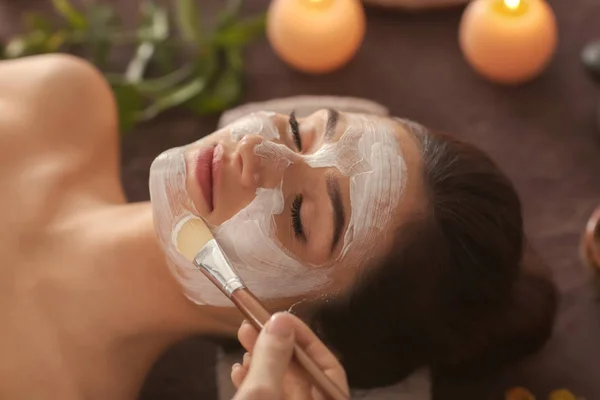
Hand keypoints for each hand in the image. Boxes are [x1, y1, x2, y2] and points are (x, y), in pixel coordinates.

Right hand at [231, 312, 349, 399]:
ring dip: (262, 359)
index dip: (306, 338)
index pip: (328, 367)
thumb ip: (273, 358)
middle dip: (278, 345)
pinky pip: (267, 395)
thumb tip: (281, 322)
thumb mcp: (262, 394)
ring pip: (282, 383)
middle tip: (257, 323)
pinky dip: (255, 381)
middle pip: (303, 373)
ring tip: (244, 339)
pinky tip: (239, 371)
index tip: (281, 317)